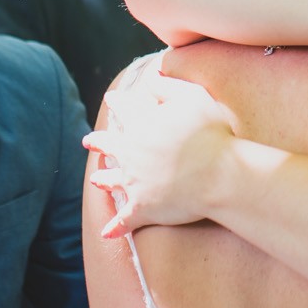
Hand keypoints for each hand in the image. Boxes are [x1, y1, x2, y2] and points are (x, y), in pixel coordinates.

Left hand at [84, 72, 236, 238]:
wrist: (218, 176)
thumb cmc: (211, 134)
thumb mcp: (192, 97)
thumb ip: (168, 85)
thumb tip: (150, 74)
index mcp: (141, 125)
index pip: (125, 109)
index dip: (118, 102)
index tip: (112, 98)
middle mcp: (131, 154)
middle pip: (109, 146)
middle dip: (99, 142)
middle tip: (89, 140)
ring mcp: (135, 184)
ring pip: (112, 182)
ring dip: (104, 180)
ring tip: (97, 179)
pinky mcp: (143, 209)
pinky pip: (125, 221)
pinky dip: (116, 227)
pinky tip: (108, 232)